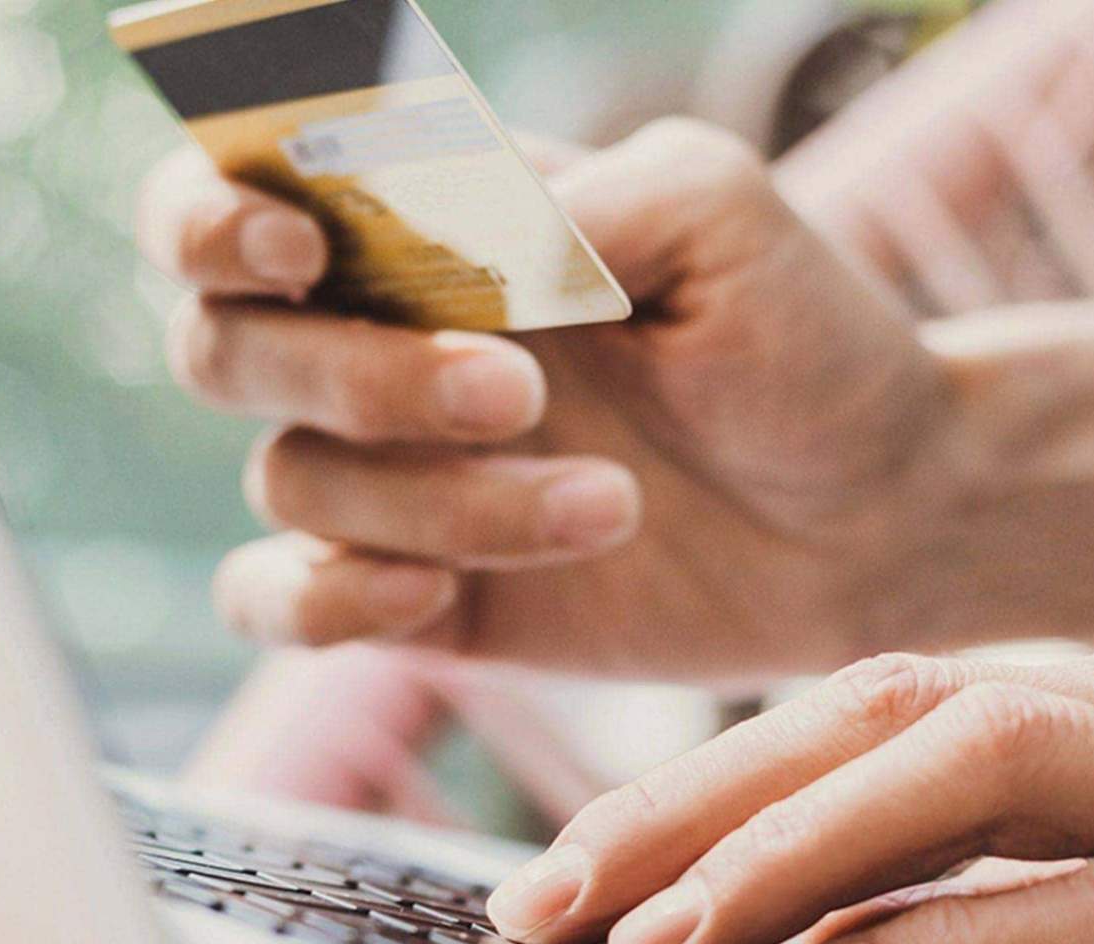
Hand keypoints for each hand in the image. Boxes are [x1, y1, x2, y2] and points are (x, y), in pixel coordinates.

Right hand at [137, 119, 949, 677]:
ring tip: (614, 503)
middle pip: (224, 344)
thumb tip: (453, 244)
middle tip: (522, 392)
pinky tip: (444, 592)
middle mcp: (372, 339)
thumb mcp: (718, 214)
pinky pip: (279, 602)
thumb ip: (573, 201)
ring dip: (444, 497)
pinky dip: (332, 598)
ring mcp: (384, 474)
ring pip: (292, 479)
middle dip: (357, 373)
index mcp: (420, 222)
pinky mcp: (412, 596)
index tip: (301, 247)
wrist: (880, 506)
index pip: (230, 191)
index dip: (213, 216)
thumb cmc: (799, 335)